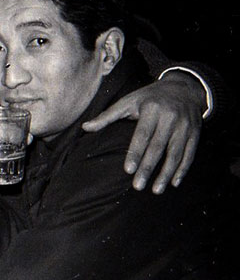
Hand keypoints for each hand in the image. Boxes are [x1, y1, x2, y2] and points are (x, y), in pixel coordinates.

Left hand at [82, 72, 201, 193]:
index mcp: (151, 109)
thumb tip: (85, 127)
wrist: (183, 89)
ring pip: (175, 154)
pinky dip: (182, 169)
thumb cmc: (149, 98)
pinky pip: (189, 154)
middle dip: (148, 168)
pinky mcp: (195, 133)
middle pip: (158, 147)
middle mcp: (170, 118)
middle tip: (138, 187)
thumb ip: (107, 116)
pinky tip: (174, 183)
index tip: (128, 170)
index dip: (135, 153)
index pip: (142, 135)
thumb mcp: (128, 101)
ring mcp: (185, 126)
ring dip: (166, 174)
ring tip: (156, 190)